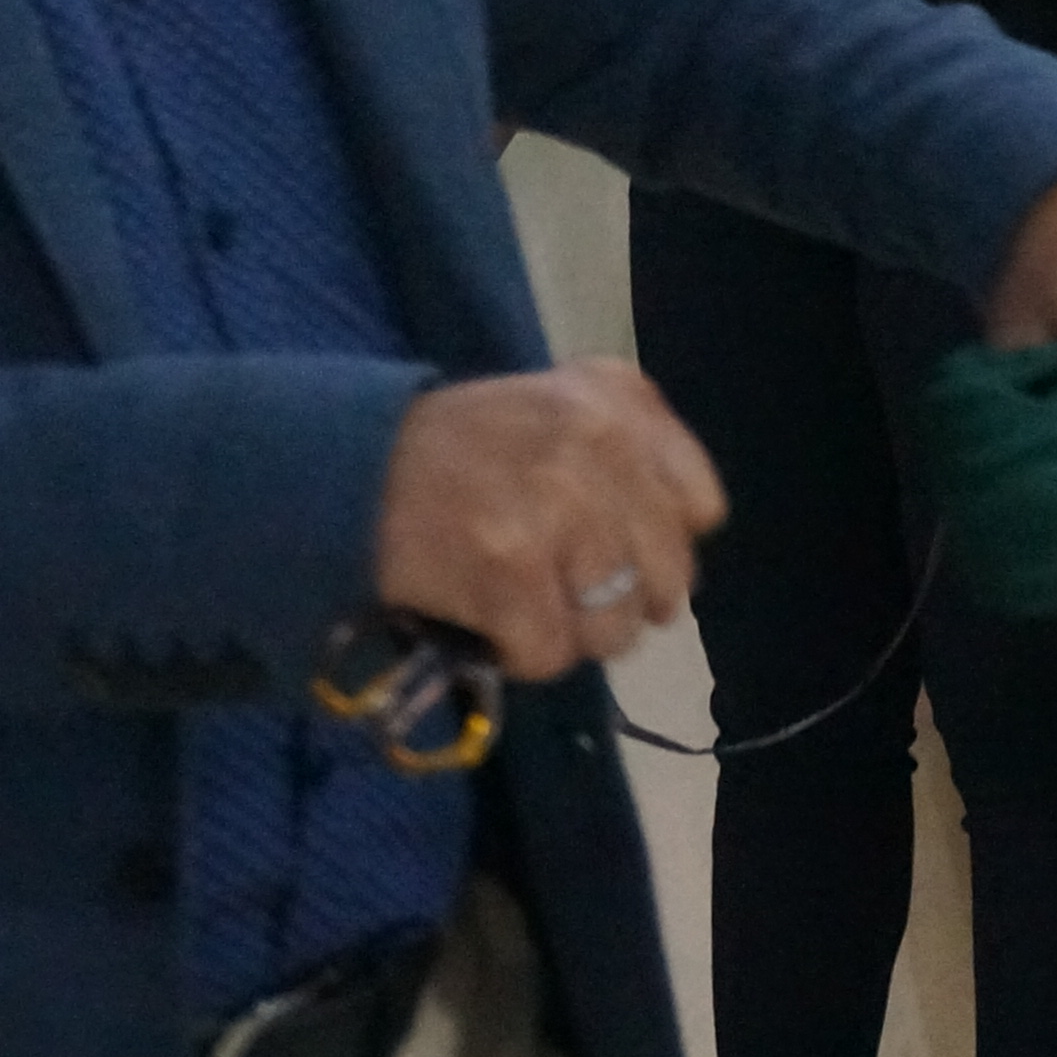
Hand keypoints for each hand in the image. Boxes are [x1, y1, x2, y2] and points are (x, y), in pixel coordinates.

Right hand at [372, 359, 727, 680]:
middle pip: (669, 581)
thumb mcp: (567, 409)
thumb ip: (639, 455)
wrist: (355, 467)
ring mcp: (556, 506)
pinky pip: (552, 655)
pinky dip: (521, 652)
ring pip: (616, 628)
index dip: (662, 543)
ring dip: (572, 634)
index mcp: (621, 401)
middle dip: (622, 602)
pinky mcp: (509, 568)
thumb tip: (688, 539)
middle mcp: (599, 443)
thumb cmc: (470, 448)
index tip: (616, 543)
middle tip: (566, 587)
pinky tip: (491, 617)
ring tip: (526, 600)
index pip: (701, 510)